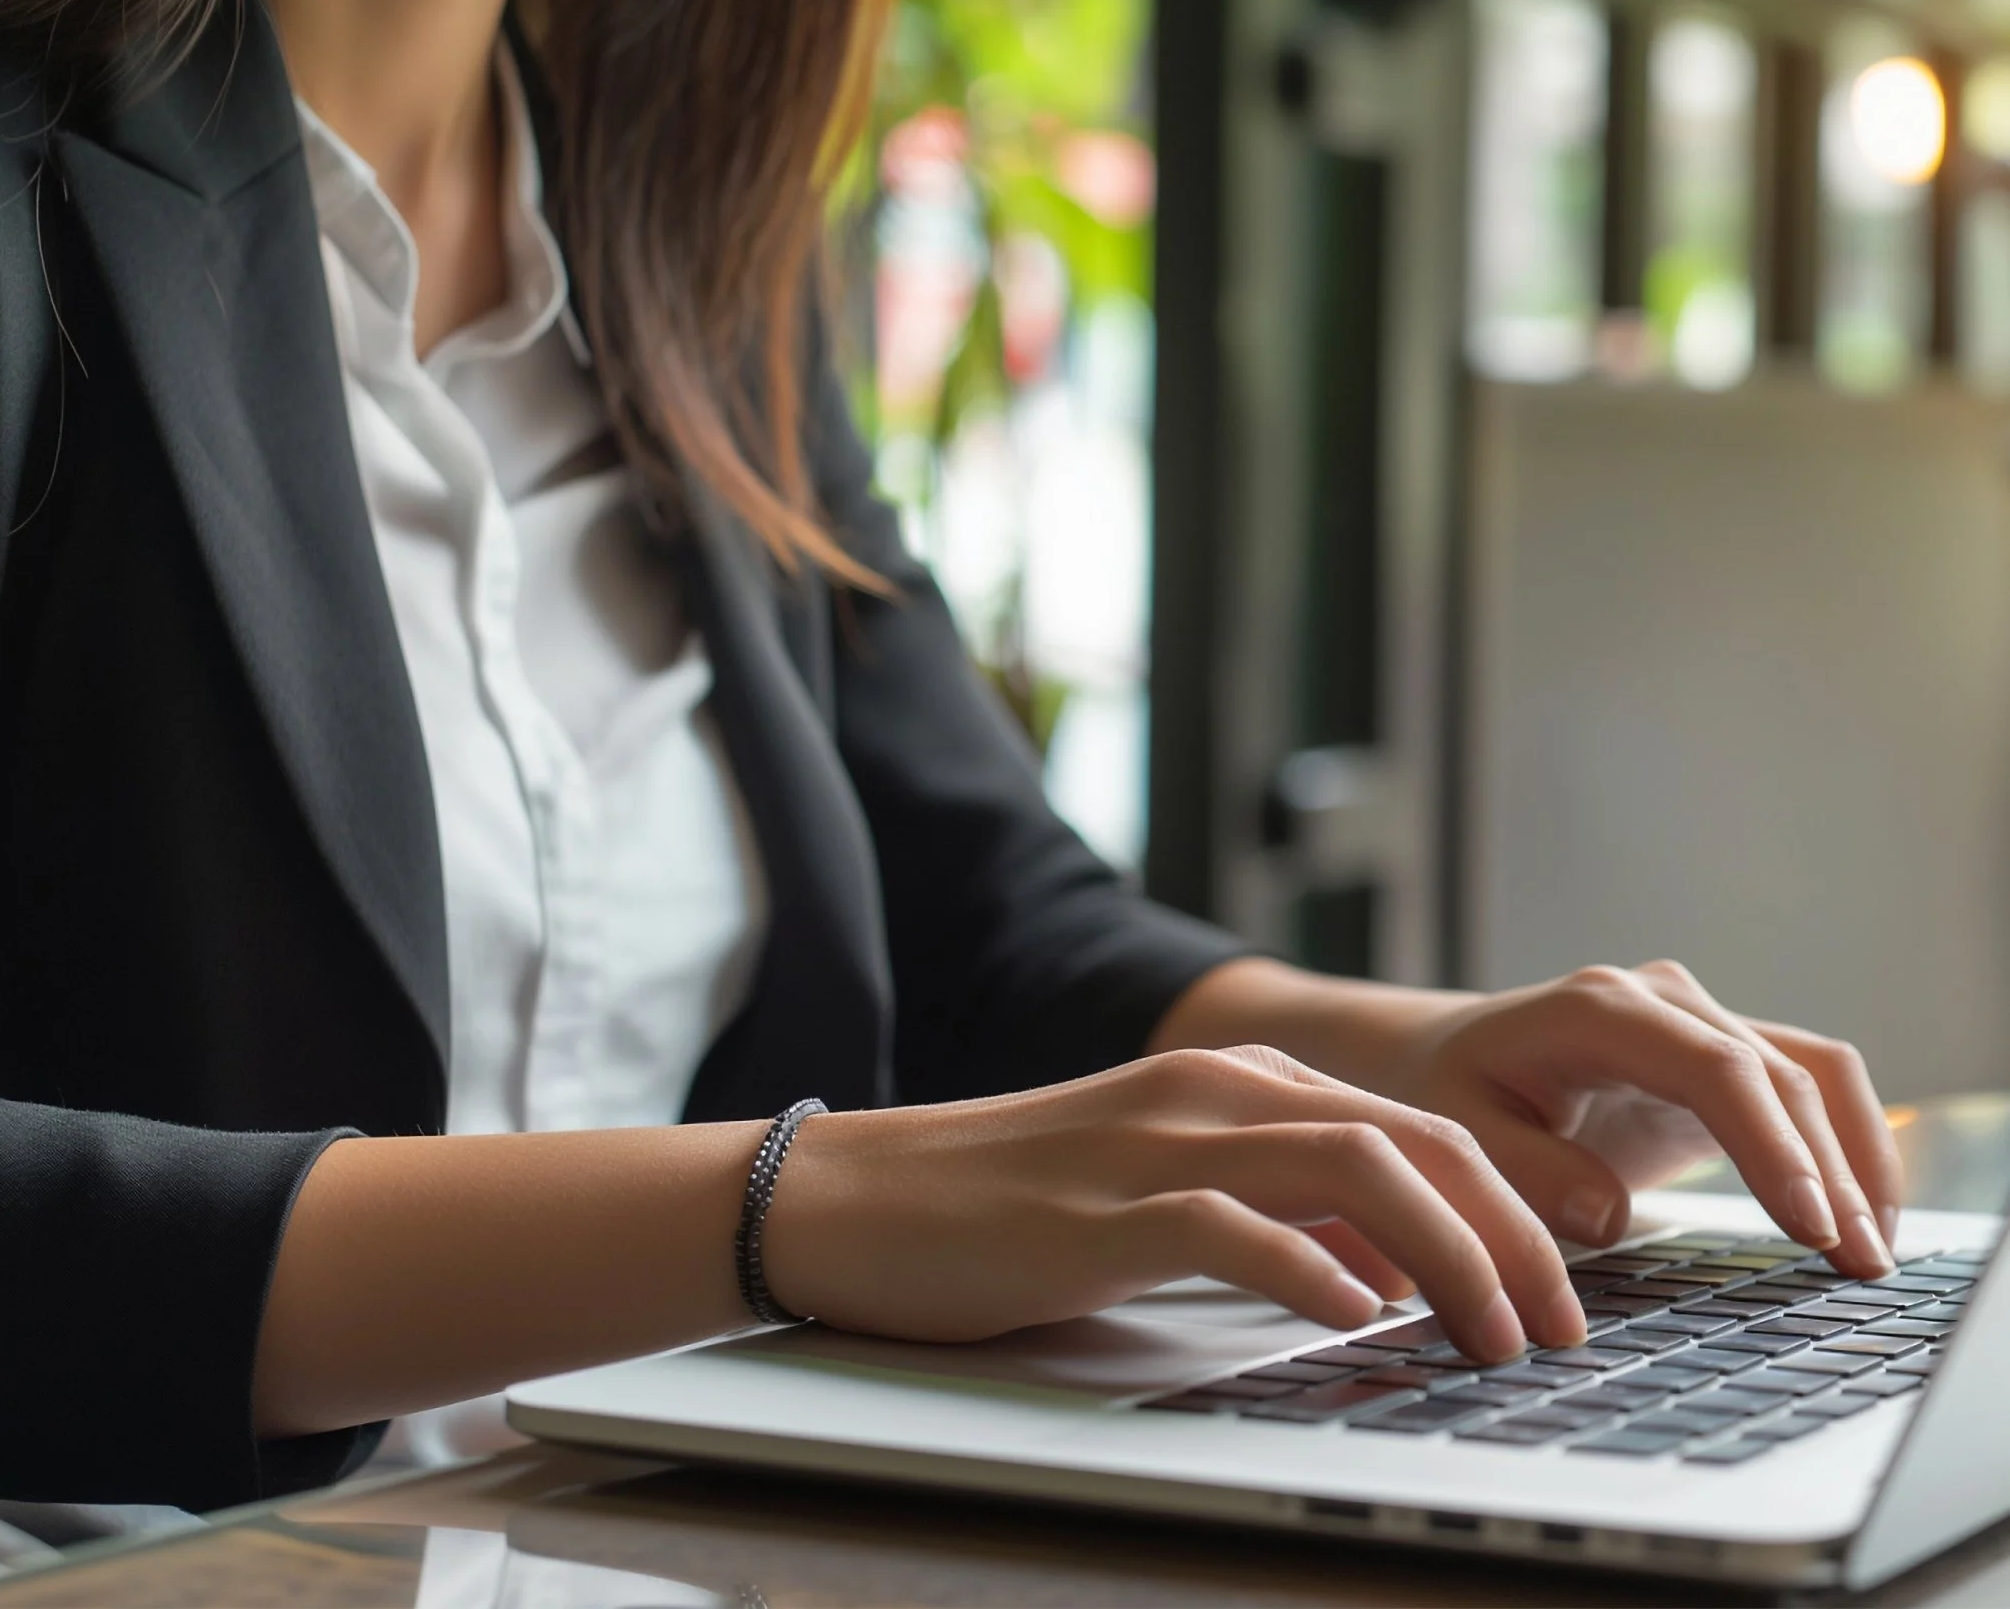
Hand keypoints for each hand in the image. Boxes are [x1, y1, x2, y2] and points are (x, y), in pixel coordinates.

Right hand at [760, 1044, 1587, 1362]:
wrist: (859, 1197)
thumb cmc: (1014, 1207)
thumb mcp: (1170, 1194)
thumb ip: (1283, 1213)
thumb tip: (1395, 1271)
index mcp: (1237, 1082)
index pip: (1419, 1127)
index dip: (1514, 1209)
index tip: (1565, 1295)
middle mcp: (1212, 1094)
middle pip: (1412, 1141)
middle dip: (1513, 1238)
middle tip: (1563, 1331)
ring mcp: (1154, 1144)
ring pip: (1350, 1170)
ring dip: (1447, 1259)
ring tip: (1492, 1340)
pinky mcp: (1096, 1212)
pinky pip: (1229, 1227)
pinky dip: (1310, 1273)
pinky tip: (1353, 1321)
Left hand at [1373, 961, 1901, 1274]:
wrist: (1443, 1055)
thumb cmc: (1447, 1094)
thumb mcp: (1457, 1133)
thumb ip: (1528, 1171)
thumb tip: (1610, 1213)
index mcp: (1597, 1012)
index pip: (1712, 1069)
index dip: (1770, 1144)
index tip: (1810, 1224)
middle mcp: (1660, 1000)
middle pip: (1776, 1076)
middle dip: (1829, 1172)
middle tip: (1863, 1268)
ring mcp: (1699, 1019)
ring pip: (1810, 1075)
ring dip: (1855, 1160)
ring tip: (1877, 1256)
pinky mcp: (1722, 1054)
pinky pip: (1808, 1085)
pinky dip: (1848, 1143)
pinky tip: (1866, 1217)